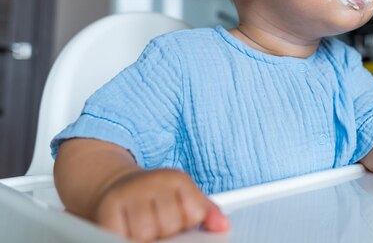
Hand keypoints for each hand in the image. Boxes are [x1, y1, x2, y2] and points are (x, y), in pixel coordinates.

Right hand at [94, 169, 228, 241]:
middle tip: (160, 226)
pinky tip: (129, 231)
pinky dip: (125, 238)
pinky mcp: (106, 209)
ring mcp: (128, 194)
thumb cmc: (159, 198)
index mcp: (176, 179)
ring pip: (145, 234)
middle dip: (167, 232)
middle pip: (169, 225)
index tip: (180, 218)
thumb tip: (223, 226)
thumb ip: (207, 212)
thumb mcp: (186, 198)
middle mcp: (152, 182)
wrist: (120, 187)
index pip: (193, 213)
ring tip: (146, 230)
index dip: (188, 223)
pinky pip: (120, 236)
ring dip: (146, 238)